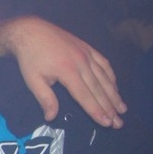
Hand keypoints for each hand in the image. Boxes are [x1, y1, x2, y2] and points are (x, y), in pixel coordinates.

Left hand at [0, 16, 126, 127]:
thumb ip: (45, 98)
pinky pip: (104, 63)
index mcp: (68, 72)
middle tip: (120, 123)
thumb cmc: (29, 58)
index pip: (86, 96)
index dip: (97, 111)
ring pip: (104, 77)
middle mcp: (81, 62)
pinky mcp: (87, 47)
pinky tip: (115, 86)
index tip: (107, 123)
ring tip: (122, 108)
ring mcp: (86, 53)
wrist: (30, 31)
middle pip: (99, 89)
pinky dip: (111, 76)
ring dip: (114, 94)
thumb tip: (51, 117)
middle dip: (110, 107)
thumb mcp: (32, 79)